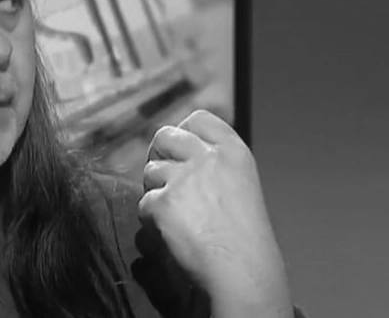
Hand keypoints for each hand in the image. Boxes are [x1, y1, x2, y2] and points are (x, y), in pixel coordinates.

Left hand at [138, 110, 292, 317]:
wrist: (242, 271)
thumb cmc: (244, 237)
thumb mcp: (241, 185)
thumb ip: (215, 164)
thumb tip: (179, 153)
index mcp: (233, 152)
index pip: (199, 118)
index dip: (184, 132)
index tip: (182, 151)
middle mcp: (208, 158)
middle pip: (164, 136)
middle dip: (159, 156)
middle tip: (167, 181)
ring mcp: (183, 178)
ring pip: (150, 171)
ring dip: (156, 190)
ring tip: (179, 215)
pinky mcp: (163, 202)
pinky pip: (144, 203)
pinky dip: (152, 219)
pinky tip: (173, 232)